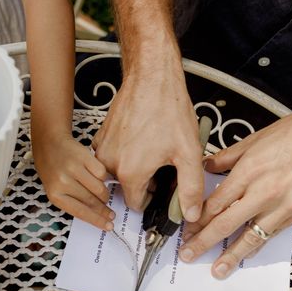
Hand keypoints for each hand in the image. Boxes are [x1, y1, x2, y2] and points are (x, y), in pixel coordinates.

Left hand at [33, 134, 114, 229]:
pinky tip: (100, 178)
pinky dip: (103, 178)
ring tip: (104, 196)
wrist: (49, 143)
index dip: (96, 220)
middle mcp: (63, 182)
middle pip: (91, 201)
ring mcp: (74, 168)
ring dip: (104, 195)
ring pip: (99, 188)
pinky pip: (102, 173)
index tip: (108, 226)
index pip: (80, 212)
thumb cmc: (53, 170)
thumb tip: (96, 215)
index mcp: (55, 194)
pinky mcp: (84, 156)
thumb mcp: (55, 189)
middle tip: (111, 215)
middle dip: (104, 210)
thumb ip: (73, 201)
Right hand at [92, 70, 203, 221]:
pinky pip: (113, 155)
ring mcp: (102, 148)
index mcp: (130, 172)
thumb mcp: (189, 153)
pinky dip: (126, 151)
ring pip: (119, 172)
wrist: (151, 77)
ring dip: (135, 166)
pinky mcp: (101, 136)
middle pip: (128, 188)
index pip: (136, 205)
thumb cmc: (168, 108)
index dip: (153, 198)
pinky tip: (142, 136)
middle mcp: (110, 163)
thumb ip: (190, 189)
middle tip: (164, 161)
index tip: (164, 187)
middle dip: (146, 181)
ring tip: (154, 146)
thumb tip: (190, 213)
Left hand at [179, 101, 291, 277]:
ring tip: (218, 270)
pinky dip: (258, 245)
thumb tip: (205, 167)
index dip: (197, 220)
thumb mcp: (255, 139)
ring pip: (252, 237)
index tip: (185, 231)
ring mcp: (285, 206)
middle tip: (187, 255)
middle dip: (204, 242)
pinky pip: (273, 233)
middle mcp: (265, 191)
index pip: (215, 203)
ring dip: (232, 255)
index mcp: (249, 170)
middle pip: (227, 223)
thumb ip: (227, 157)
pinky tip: (246, 253)